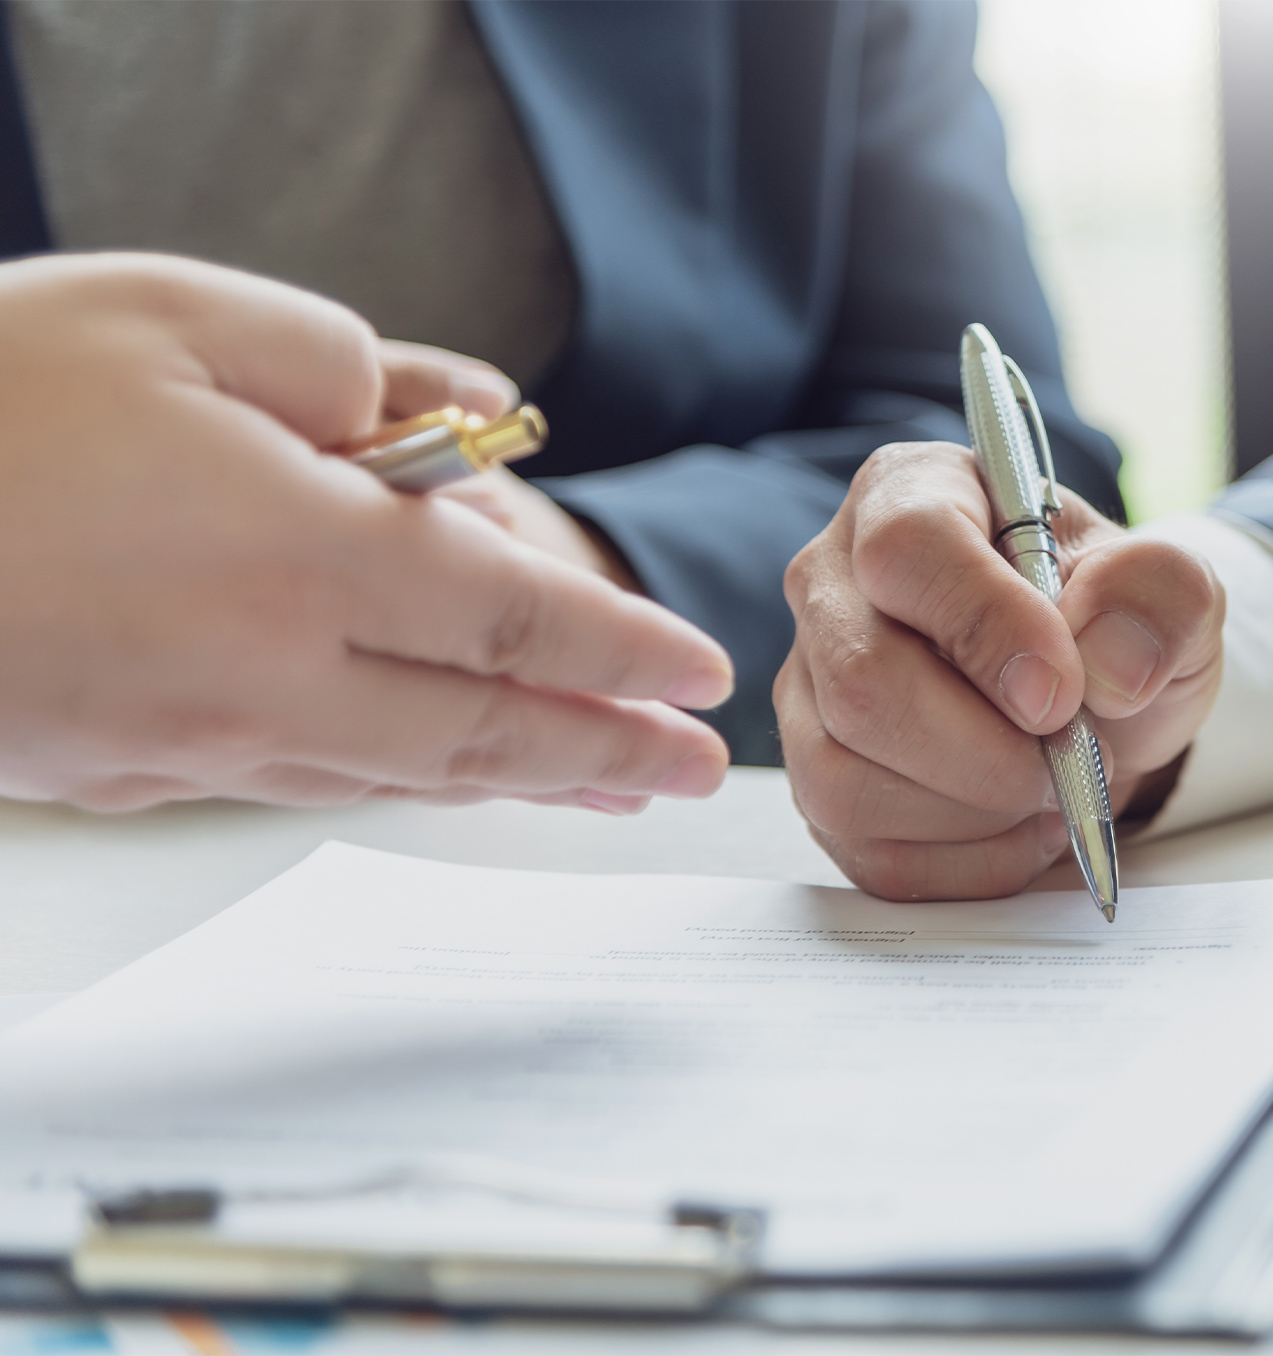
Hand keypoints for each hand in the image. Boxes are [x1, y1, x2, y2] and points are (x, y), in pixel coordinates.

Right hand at [0, 252, 732, 812]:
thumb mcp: (179, 316)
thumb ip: (348, 365)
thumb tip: (464, 415)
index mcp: (301, 554)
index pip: (518, 619)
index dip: (624, 653)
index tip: (698, 676)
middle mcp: (267, 672)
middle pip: (484, 729)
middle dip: (607, 753)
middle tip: (694, 774)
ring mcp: (196, 737)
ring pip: (401, 771)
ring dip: (521, 783)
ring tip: (606, 786)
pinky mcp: (129, 766)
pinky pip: (305, 780)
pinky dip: (400, 780)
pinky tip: (437, 773)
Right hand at [778, 442, 1222, 899]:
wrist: (1097, 700)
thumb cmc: (1110, 623)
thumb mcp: (1169, 587)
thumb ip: (1160, 594)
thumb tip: (1111, 666)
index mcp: (910, 494)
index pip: (908, 550)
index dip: (985, 628)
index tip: (1061, 695)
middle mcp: (832, 583)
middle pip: (862, 682)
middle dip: (987, 752)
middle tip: (1077, 757)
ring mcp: (810, 688)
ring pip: (844, 779)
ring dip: (976, 813)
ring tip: (1053, 788)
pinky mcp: (816, 781)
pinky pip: (867, 851)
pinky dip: (965, 862)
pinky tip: (1019, 826)